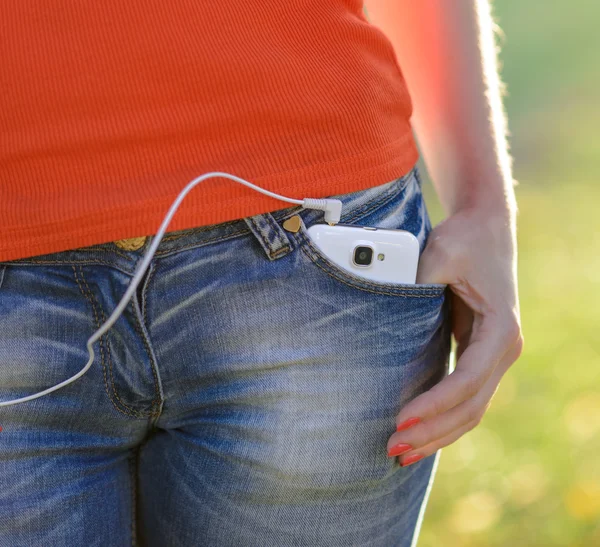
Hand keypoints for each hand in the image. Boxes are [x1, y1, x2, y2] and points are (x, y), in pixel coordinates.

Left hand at [386, 205, 523, 465]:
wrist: (484, 227)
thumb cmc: (465, 239)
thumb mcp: (441, 254)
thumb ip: (418, 283)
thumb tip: (383, 311)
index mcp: (500, 330)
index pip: (467, 380)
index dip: (434, 404)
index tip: (401, 419)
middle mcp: (503, 349)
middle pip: (470, 406)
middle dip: (432, 431)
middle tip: (393, 449)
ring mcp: (492, 354)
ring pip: (470, 410)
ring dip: (437, 434)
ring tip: (401, 452)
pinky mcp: (477, 352)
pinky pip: (464, 397)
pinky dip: (442, 417)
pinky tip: (418, 430)